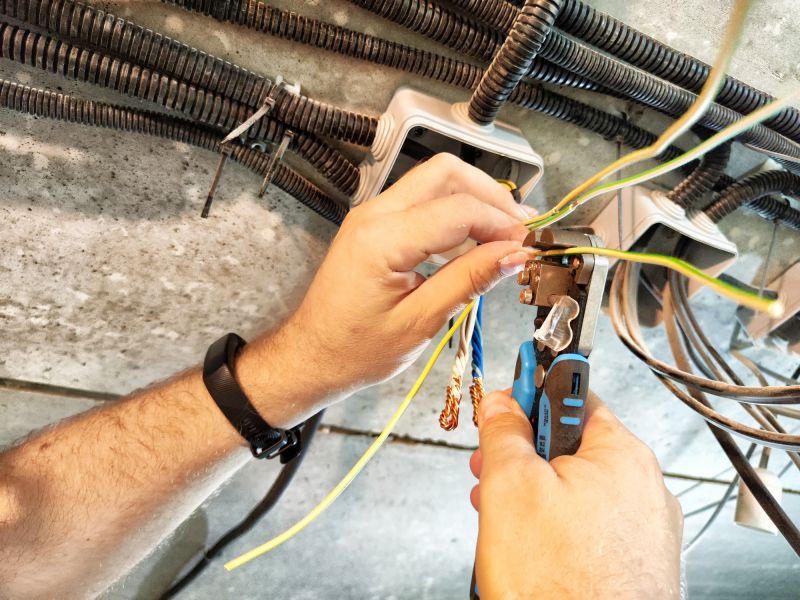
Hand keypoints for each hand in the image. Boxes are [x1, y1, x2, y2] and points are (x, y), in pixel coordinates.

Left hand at [282, 153, 534, 399]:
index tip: (527, 245)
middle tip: (519, 231)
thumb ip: (468, 281)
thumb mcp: (420, 322)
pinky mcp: (374, 225)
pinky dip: (453, 212)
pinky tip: (472, 242)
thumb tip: (514, 255)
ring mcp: (372, 216)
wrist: (312, 356)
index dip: (501, 224)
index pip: (458, 210)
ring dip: (473, 201)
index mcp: (382, 240)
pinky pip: (421, 201)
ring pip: (434, 181)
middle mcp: (374, 216)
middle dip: (490, 196)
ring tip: (503, 237)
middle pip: (446, 174)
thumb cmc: (355, 350)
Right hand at [470, 390, 682, 598]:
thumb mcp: (511, 487)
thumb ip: (505, 433)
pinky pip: (591, 526)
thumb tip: (501, 403)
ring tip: (503, 520)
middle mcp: (644, 486)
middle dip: (524, 456)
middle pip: (572, 446)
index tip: (506, 398)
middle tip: (491, 471)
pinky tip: (533, 549)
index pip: (573, 394)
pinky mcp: (636, 562)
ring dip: (535, 495)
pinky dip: (558, 528)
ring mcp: (643, 529)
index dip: (530, 394)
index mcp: (621, 454)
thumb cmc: (562, 582)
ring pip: (578, 490)